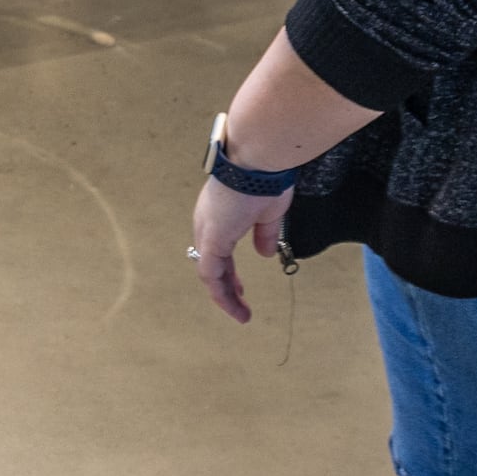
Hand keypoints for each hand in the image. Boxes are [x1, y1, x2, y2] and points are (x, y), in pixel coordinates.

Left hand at [190, 176, 293, 325]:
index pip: (218, 248)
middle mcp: (207, 223)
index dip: (228, 269)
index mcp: (220, 214)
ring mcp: (207, 232)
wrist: (258, 161)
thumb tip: (264, 253)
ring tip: (241, 314)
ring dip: (224, 295)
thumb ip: (264, 234)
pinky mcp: (212, 241)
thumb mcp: (269, 212)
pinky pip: (210, 275)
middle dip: (225, 284)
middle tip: (239, 301)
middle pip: (211, 262)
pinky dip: (221, 293)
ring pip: (209, 272)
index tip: (240, 286)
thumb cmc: (266, 178)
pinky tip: (234, 306)